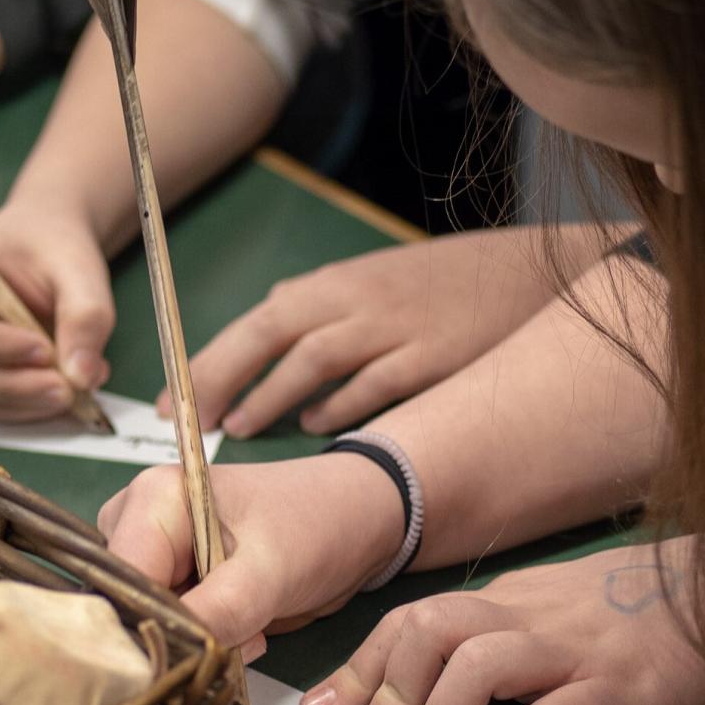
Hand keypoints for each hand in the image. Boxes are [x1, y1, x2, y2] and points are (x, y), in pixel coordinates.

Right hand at [0, 203, 114, 420]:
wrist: (48, 246)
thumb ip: (86, 317)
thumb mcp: (79, 269)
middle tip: (69, 390)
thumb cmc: (54, 247)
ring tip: (75, 390)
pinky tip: (62, 390)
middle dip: (11, 387)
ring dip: (22, 403)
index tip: (47, 352)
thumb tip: (82, 378)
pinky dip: (24, 408)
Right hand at [99, 454, 406, 658]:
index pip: (120, 579)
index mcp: (153, 498)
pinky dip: (210, 640)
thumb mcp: (271, 570)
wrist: (358, 522)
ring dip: (200, 641)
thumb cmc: (318, 525)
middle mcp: (142, 522)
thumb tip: (166, 659)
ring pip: (152, 623)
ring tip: (253, 631)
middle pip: (128, 604)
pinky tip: (250, 631)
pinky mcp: (180, 581)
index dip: (145, 626)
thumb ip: (217, 611)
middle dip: (180, 636)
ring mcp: (160, 554)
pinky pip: (175, 627)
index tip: (189, 657)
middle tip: (239, 639)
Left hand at [161, 236, 554, 437]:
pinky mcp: (427, 358)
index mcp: (335, 283)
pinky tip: (315, 429)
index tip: (172, 399)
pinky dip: (337, 408)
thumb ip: (324, 313)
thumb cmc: (446, 287)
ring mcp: (391, 329)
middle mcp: (353, 301)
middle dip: (220, 379)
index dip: (209, 362)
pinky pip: (370, 386)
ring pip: (311, 363)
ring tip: (238, 428)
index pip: (256, 322)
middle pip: (269, 338)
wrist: (532, 275)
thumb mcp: (376, 286)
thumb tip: (272, 344)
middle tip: (189, 421)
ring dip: (270, 398)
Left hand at [299, 538, 704, 704]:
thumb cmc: (628, 612)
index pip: (414, 619)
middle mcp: (529, 616)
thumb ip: (495, 635)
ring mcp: (574, 649)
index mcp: (507, 601)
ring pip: (483, 665)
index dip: (362, 665)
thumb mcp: (551, 611)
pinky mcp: (619, 687)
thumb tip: (420, 675)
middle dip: (383, 688)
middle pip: (433, 630)